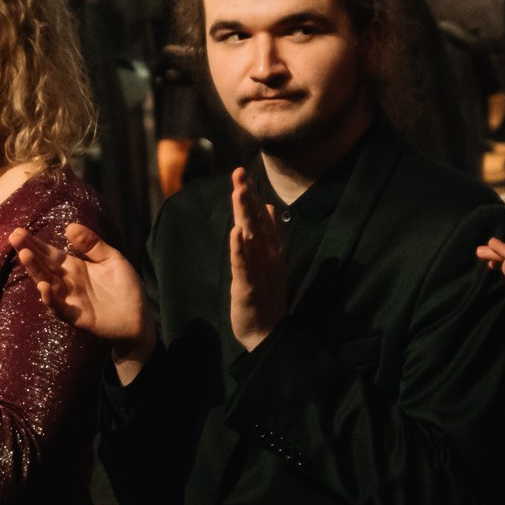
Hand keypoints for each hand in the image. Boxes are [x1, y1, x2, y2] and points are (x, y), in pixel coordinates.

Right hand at [11, 219, 150, 343]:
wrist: (138, 318)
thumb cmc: (125, 287)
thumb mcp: (111, 259)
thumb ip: (92, 244)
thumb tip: (69, 225)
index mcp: (74, 267)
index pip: (50, 253)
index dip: (35, 243)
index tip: (19, 231)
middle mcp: (66, 282)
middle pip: (44, 265)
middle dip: (28, 251)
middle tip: (14, 237)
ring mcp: (69, 299)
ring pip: (47, 283)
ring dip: (35, 270)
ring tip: (25, 255)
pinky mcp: (76, 316)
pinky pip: (59, 308)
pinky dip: (51, 299)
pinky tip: (44, 286)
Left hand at [227, 169, 287, 350]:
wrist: (268, 331)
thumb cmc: (267, 293)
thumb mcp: (269, 259)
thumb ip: (269, 232)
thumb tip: (269, 206)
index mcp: (270, 246)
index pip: (260, 215)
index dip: (251, 193)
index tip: (241, 173)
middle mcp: (267, 253)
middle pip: (256, 219)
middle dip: (246, 195)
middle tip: (238, 173)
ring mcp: (260, 268)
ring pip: (251, 236)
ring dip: (245, 214)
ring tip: (238, 193)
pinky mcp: (249, 285)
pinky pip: (243, 264)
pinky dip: (239, 249)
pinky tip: (235, 234)